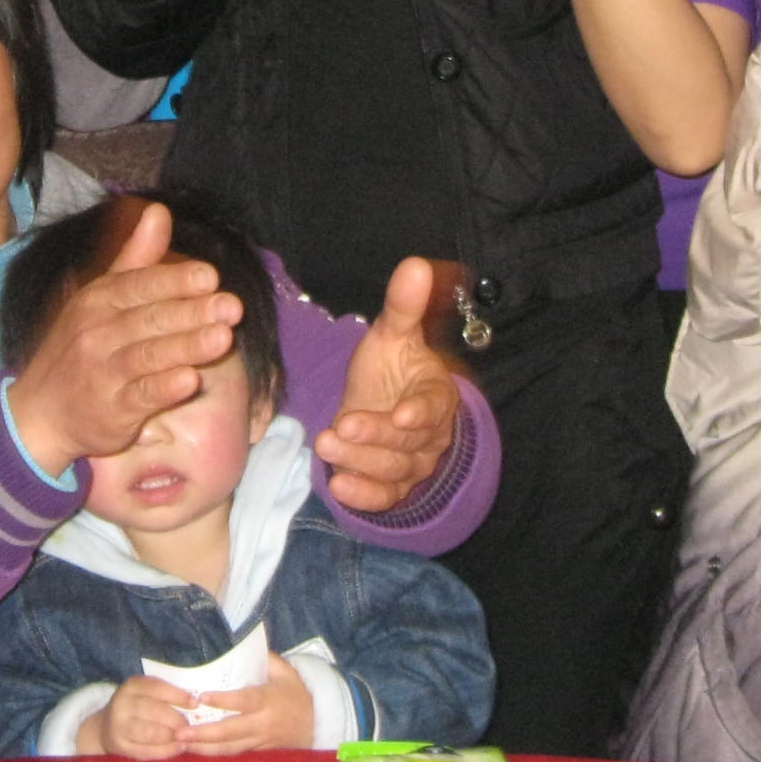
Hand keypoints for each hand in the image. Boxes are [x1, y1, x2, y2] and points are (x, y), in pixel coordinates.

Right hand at [5, 199, 237, 477]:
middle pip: (150, 318)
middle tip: (233, 306)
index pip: (139, 285)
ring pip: (149, 356)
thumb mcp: (101, 297)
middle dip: (192, 312)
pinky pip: (139, 397)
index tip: (210, 276)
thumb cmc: (82, 346)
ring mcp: (102, 373)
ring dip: (187, 346)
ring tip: (223, 337)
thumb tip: (159, 210)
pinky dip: (164, 389)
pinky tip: (190, 381)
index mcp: (99, 299)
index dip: (174, 281)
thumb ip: (135, 258)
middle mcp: (97, 332)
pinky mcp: (110, 411)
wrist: (40, 411)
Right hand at [89, 676, 196, 761]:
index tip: (195, 704)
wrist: (106, 728)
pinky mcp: (121, 747)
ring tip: (187, 739)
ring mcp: (119, 727)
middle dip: (177, 720)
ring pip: (151, 733)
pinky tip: (178, 748)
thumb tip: (196, 704)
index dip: (178, 696)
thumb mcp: (147, 694)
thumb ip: (167, 696)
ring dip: (173, 737)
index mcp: (132, 686)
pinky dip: (166, 751)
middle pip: (156, 712)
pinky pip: (147, 751)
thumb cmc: (137, 708)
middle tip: (191, 726)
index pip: (158, 688)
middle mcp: (122, 704)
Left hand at [179, 653, 316, 753]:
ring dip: (203, 748)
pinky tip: (195, 750)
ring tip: (180, 743)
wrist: (318, 724)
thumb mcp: (286, 672)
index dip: (223, 701)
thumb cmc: (298, 693)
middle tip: (179, 731)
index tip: (201, 697)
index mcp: (268, 700)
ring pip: (229, 748)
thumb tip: (243, 641)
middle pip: (230, 731)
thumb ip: (266, 658)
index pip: (243, 701)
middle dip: (203, 733)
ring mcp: (259, 740)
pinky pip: (234, 754)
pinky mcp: (257, 751)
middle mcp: (262, 723)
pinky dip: (214, 754)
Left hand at [319, 254, 460, 511]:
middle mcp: (429, 434)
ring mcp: (412, 463)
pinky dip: (364, 496)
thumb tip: (413, 263)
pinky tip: (339, 487)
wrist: (385, 406)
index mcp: (435, 394)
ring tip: (326, 445)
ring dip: (360, 460)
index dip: (420, 412)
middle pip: (408, 441)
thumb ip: (403, 306)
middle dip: (374, 435)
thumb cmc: (391, 368)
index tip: (401, 413)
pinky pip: (384, 498)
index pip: (434, 406)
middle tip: (339, 425)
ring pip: (392, 468)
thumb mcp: (393, 335)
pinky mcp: (392, 486)